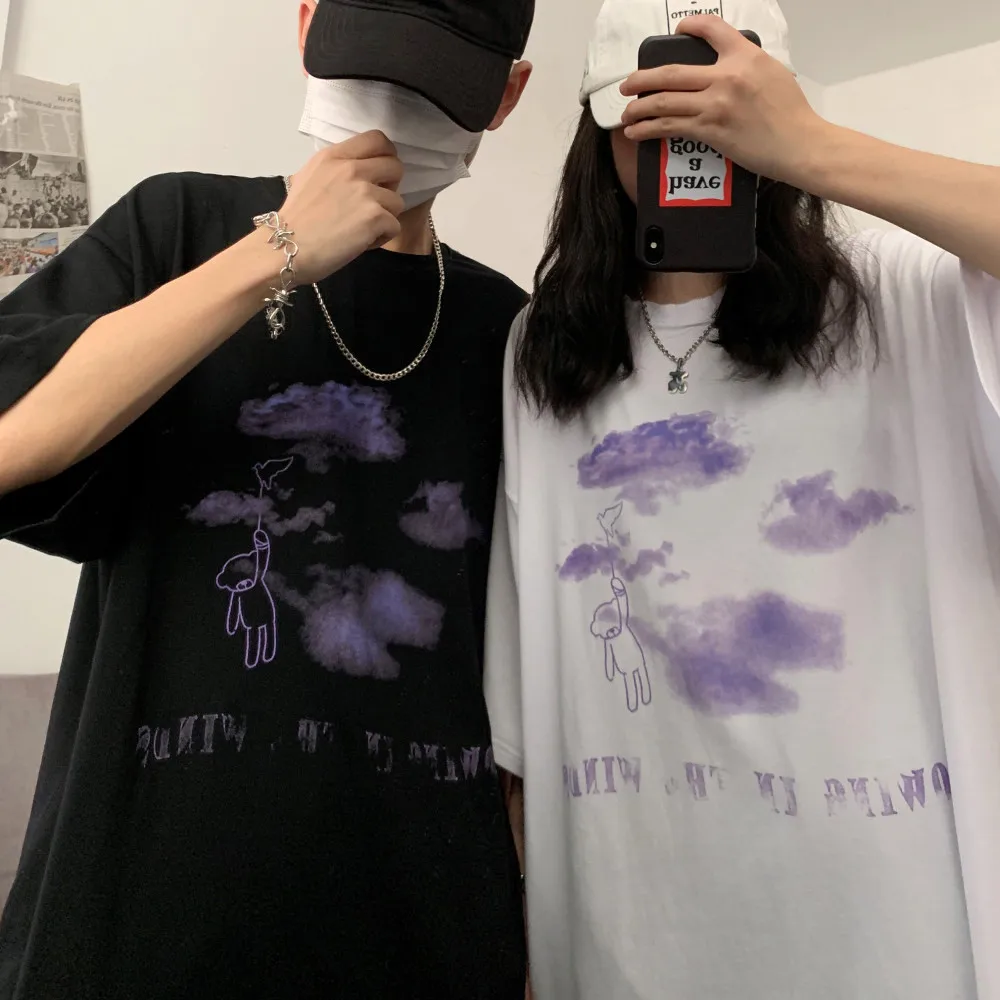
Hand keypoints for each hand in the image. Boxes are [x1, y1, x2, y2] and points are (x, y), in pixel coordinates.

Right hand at [279, 130, 404, 284]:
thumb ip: (335, 170)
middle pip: (395, 167)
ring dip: (385, 218)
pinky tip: (361, 242)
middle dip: (392, 187)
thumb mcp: (308, 177)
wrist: (285, 246)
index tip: (382, 174)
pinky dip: (381, 238)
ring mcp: (364, 192)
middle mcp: (351, 168)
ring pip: (397, 201)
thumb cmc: (295, 220)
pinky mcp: (374, 216)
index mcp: (334, 156)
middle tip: (376, 204)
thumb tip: (356, 173)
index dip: (387, 156)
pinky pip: (394, 226)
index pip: (377, 139)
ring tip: (363, 229)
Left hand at [619, 15, 827, 184]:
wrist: (800, 144)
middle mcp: (727, 75)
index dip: (690, 26)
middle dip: (642, 79)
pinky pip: (670, 127)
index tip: (677, 30)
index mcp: (746, 55)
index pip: (712, 28)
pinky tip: (636, 132)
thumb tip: (726, 69)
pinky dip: (648, 129)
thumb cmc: (792, 114)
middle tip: (627, 85)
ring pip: (664, 101)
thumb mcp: (773, 73)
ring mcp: (716, 104)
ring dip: (639, 108)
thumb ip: (747, 66)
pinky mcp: (710, 130)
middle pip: (672, 71)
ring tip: (626, 114)